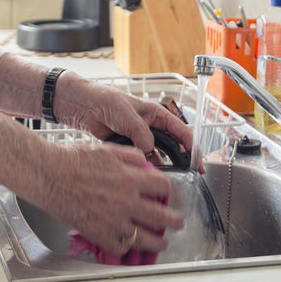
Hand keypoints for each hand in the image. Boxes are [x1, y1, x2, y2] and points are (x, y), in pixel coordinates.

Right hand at [34, 140, 184, 255]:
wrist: (49, 175)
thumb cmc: (73, 159)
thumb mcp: (108, 149)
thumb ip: (130, 156)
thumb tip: (145, 161)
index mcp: (130, 178)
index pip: (163, 186)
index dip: (169, 190)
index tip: (170, 194)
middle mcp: (125, 201)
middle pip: (161, 216)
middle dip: (174, 221)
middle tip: (179, 223)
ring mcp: (112, 220)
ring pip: (144, 237)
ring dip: (158, 242)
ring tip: (163, 243)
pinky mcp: (98, 233)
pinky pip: (119, 246)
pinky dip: (126, 246)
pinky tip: (129, 244)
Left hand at [53, 75, 197, 167]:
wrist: (83, 106)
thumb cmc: (105, 100)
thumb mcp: (126, 114)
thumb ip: (140, 132)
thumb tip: (149, 150)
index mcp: (156, 114)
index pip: (181, 131)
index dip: (192, 147)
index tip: (198, 163)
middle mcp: (151, 127)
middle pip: (173, 146)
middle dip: (182, 160)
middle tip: (190, 176)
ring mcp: (139, 138)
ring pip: (157, 155)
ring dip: (162, 167)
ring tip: (168, 181)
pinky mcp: (127, 147)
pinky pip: (141, 160)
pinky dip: (145, 168)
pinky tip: (148, 177)